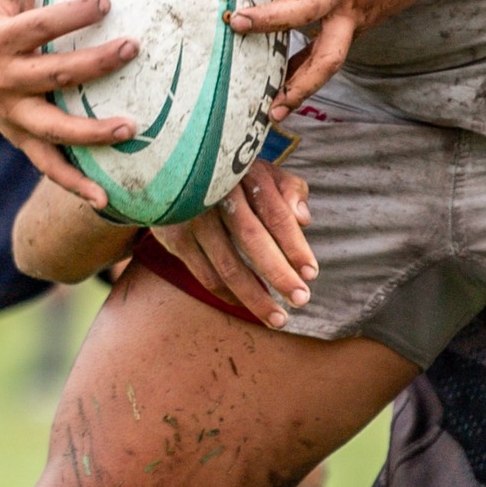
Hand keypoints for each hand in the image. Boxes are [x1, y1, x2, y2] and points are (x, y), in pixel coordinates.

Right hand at [0, 0, 137, 206]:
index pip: (37, 26)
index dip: (69, 15)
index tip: (106, 2)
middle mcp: (3, 81)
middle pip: (52, 75)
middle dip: (93, 65)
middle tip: (132, 50)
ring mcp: (12, 115)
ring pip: (53, 130)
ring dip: (91, 133)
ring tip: (131, 128)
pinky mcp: (20, 139)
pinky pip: (48, 166)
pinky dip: (74, 185)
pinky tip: (106, 200)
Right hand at [150, 160, 315, 327]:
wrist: (174, 168)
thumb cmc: (234, 176)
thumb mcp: (264, 170)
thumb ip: (290, 190)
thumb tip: (304, 220)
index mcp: (246, 175)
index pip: (275, 214)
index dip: (294, 246)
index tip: (311, 274)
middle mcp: (217, 194)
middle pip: (251, 239)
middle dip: (278, 274)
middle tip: (301, 300)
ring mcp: (192, 216)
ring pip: (226, 265)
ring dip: (254, 296)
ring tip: (278, 318)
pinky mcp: (174, 237)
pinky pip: (205, 275)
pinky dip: (228, 294)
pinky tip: (247, 304)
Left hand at [215, 0, 446, 117]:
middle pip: (303, 12)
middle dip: (269, 21)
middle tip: (237, 25)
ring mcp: (354, 13)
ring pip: (328, 57)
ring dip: (300, 85)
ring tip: (272, 107)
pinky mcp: (362, 25)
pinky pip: (334, 55)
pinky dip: (311, 75)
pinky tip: (287, 92)